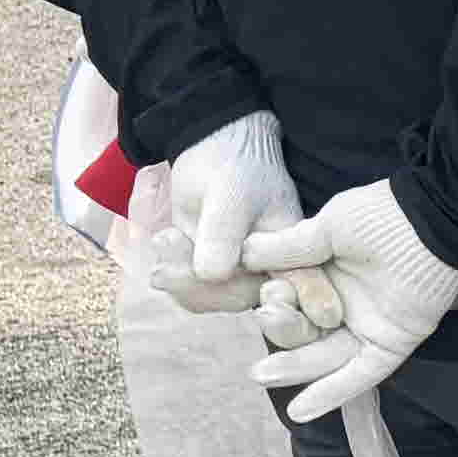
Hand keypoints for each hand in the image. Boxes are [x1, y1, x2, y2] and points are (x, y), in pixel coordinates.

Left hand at [154, 111, 298, 310]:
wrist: (213, 147)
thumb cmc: (236, 165)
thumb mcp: (231, 196)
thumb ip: (223, 236)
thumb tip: (212, 276)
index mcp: (294, 252)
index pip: (293, 292)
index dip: (277, 309)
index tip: (238, 292)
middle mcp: (270, 268)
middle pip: (241, 299)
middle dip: (201, 285)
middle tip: (169, 258)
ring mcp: (239, 271)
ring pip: (212, 298)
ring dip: (180, 277)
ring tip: (164, 239)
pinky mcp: (211, 269)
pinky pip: (192, 290)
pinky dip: (173, 273)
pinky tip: (164, 242)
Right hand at [247, 180, 457, 422]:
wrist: (432, 222)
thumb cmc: (384, 217)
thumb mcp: (328, 229)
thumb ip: (289, 247)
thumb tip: (241, 255)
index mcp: (325, 276)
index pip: (290, 300)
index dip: (276, 304)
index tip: (263, 301)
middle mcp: (344, 304)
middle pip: (305, 332)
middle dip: (282, 336)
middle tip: (261, 328)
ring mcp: (368, 326)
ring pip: (327, 355)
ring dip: (295, 368)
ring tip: (262, 374)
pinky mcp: (392, 342)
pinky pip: (361, 374)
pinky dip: (332, 392)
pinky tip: (300, 410)